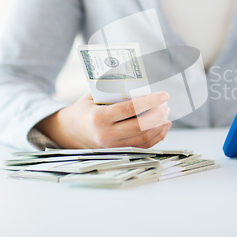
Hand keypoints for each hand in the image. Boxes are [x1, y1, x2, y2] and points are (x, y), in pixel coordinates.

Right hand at [37, 92, 171, 148]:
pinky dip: (157, 136)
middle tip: (166, 103)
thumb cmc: (85, 109)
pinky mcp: (119, 151)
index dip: (149, 101)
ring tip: (166, 111)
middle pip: (141, 126)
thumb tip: (141, 85)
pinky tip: (165, 125)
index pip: (130, 109)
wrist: (71, 131)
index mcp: (99, 118)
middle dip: (158, 113)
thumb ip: (114, 91)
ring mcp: (113, 146)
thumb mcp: (93, 96)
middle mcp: (106, 135)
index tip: (163, 95)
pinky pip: (144, 145)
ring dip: (160, 124)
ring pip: (144, 137)